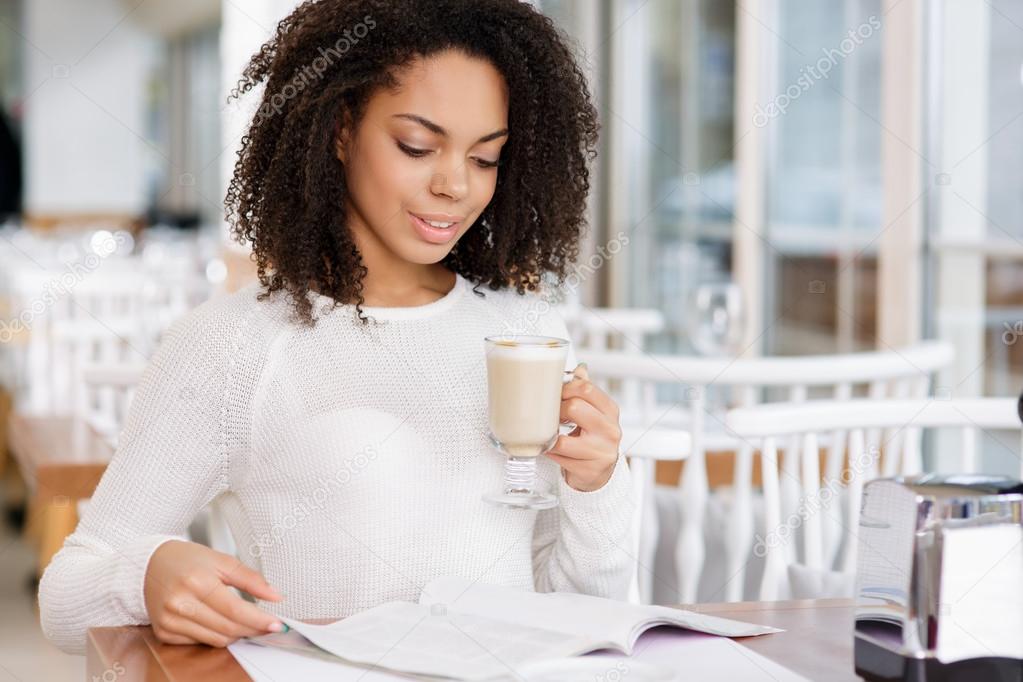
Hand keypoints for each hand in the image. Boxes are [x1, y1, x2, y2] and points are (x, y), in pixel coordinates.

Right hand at [144, 540, 283, 646]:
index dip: (259, 620)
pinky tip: (219, 621)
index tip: (276, 624)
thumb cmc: (188, 560)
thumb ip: (251, 579)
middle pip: (227, 628)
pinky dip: (215, 635)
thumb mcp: (222, 560)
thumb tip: (275, 596)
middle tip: (268, 625)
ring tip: (246, 621)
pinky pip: (200, 642)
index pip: (235, 610)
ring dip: (236, 634)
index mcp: (196, 581)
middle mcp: (180, 603)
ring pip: (216, 640)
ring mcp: (170, 620)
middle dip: (253, 629)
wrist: (151, 564)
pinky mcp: (164, 632)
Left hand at [546, 363, 621, 491]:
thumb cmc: (593, 438)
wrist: (599, 473)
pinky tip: (550, 449)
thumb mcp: (594, 412)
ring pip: (562, 440)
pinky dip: (549, 452)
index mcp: (610, 410)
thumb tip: (578, 368)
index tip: (555, 394)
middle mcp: (610, 430)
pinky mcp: (589, 471)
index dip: (564, 388)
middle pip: (573, 408)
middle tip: (550, 416)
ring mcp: (601, 452)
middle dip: (555, 411)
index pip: (586, 388)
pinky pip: (558, 458)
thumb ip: (585, 391)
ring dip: (548, 436)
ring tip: (548, 434)